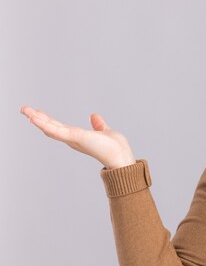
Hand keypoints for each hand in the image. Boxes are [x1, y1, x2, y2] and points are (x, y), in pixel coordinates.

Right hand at [20, 106, 135, 169]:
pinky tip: (34, 118)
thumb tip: (94, 116)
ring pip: (50, 127)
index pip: (59, 126)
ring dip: (36, 119)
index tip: (37, 112)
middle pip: (51, 126)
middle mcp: (72, 139)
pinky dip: (44, 124)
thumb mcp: (105, 131)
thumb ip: (98, 125)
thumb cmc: (116, 148)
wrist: (121, 157)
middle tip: (24, 109)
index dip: (48, 120)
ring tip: (25, 110)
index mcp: (78, 137)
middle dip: (37, 118)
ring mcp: (72, 139)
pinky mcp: (75, 137)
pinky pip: (56, 130)